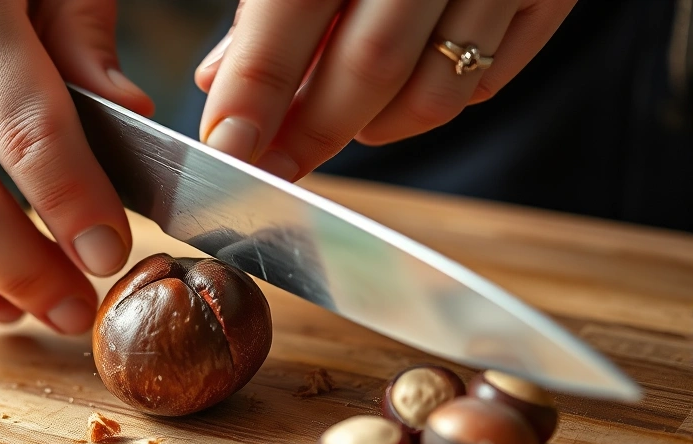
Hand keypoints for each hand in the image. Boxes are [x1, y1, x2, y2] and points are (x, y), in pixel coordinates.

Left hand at [194, 0, 576, 180]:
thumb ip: (267, 4)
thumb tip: (219, 81)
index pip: (292, 9)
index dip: (254, 89)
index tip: (226, 147)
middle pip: (369, 67)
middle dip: (311, 133)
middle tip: (273, 165)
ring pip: (433, 96)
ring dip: (372, 129)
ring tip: (339, 119)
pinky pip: (486, 85)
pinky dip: (429, 108)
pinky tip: (398, 92)